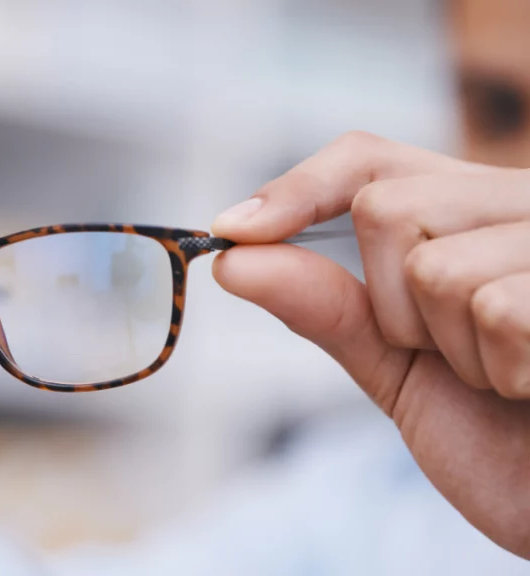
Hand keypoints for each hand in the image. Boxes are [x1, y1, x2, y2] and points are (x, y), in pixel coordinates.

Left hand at [212, 132, 529, 558]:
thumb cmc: (494, 434)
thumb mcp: (394, 367)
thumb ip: (326, 307)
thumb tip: (233, 258)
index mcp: (467, 213)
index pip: (366, 162)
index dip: (296, 189)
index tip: (231, 232)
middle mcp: (515, 204)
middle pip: (384, 207)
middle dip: (390, 305)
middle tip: (448, 355)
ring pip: (435, 267)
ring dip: (453, 349)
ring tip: (504, 375)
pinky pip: (495, 309)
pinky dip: (504, 369)